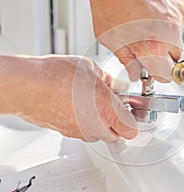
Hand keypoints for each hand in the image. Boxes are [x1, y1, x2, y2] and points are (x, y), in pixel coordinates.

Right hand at [0, 55, 137, 141]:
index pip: (132, 130)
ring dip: (102, 123)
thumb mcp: (91, 70)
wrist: (28, 86)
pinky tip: (80, 106)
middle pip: (117, 135)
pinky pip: (84, 132)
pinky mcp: (67, 132)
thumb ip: (109, 81)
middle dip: (118, 122)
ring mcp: (80, 132)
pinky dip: (87, 123)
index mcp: (108, 111)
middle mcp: (96, 127)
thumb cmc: (57, 76)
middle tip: (114, 105)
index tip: (131, 111)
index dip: (133, 121)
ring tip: (94, 103)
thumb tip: (116, 86)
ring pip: (100, 135)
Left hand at [89, 0, 183, 81]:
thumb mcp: (109, 37)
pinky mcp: (181, 3)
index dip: (158, 75)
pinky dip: (166, 20)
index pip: (167, 76)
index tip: (151, 71)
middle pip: (175, 58)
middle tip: (145, 47)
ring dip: (164, 37)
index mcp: (153, 47)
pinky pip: (177, 20)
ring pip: (176, 37)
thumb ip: (127, 59)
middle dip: (162, 56)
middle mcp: (171, 33)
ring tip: (144, 24)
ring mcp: (178, 16)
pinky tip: (150, 12)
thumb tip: (135, 73)